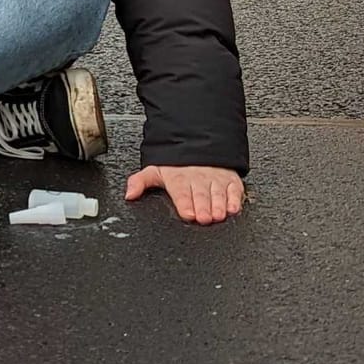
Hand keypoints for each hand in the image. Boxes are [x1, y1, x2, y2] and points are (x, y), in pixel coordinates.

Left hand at [125, 164, 245, 224]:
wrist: (199, 146)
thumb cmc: (177, 165)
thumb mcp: (155, 171)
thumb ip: (140, 182)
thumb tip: (128, 194)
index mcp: (178, 179)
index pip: (181, 192)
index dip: (185, 203)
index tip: (188, 213)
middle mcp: (198, 179)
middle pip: (201, 194)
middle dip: (203, 207)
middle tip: (204, 218)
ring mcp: (216, 180)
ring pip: (218, 193)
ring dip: (219, 205)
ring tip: (218, 215)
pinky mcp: (231, 181)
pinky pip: (234, 190)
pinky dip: (235, 199)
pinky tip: (233, 208)